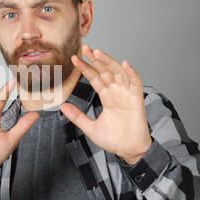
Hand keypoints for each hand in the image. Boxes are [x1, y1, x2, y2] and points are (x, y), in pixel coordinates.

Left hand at [60, 44, 151, 164]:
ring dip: (109, 62)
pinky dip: (131, 73)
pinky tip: (125, 64)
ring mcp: (127, 95)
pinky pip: (136, 83)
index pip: (94, 78)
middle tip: (85, 48)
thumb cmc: (114, 140)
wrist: (129, 151)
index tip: (74, 59)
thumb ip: (77, 116)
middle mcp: (116, 92)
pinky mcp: (137, 100)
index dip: (85, 68)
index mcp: (107, 97)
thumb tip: (62, 106)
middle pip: (105, 71)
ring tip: (98, 52)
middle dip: (95, 59)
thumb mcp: (90, 127)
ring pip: (118, 73)